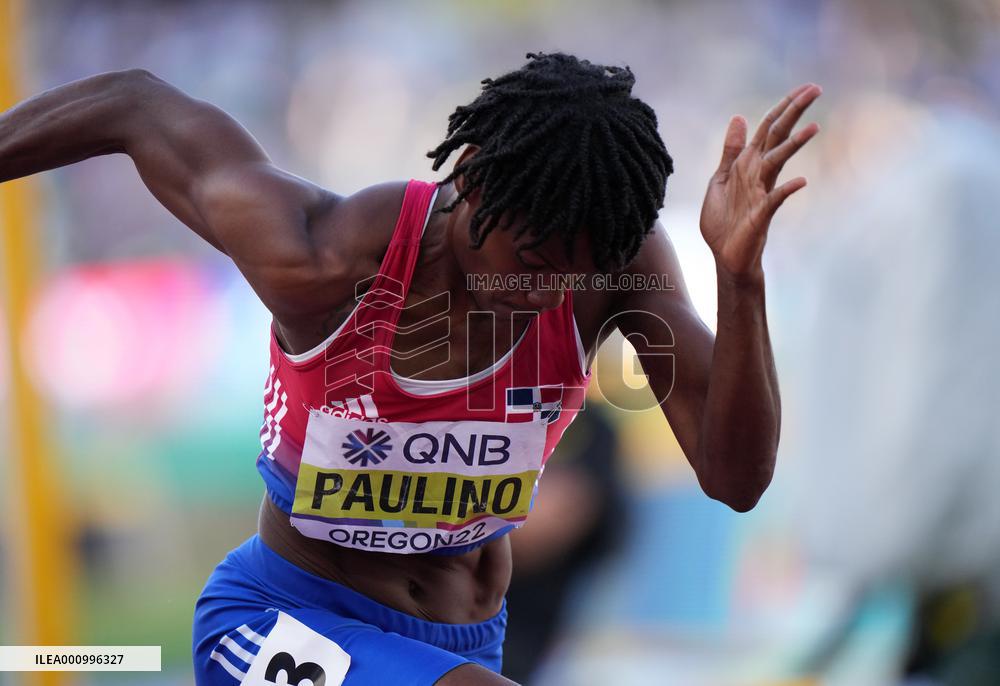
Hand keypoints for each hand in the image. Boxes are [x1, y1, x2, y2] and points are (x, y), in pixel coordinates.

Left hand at [699, 83, 821, 281]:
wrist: (725, 255)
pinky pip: (776, 199)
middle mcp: (759, 173)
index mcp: (749, 163)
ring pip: (779, 162)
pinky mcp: (761, 214)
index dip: (783, 107)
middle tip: (817, 88)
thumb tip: (739, 117)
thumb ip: (731, 150)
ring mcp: (762, 192)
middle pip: (779, 137)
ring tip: (814, 127)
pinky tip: (801, 181)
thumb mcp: (721, 178)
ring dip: (795, 145)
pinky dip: (787, 190)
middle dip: (795, 112)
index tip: (804, 87)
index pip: (769, 129)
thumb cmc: (724, 220)